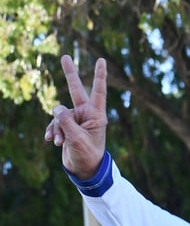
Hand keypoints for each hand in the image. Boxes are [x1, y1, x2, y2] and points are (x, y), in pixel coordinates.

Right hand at [44, 55, 107, 179]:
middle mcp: (87, 114)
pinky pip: (55, 122)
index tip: (101, 60)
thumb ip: (66, 121)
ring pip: (59, 114)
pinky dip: (53, 131)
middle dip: (70, 74)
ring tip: (59, 141)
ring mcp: (76, 119)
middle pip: (76, 90)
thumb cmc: (87, 155)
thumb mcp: (76, 138)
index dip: (99, 76)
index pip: (98, 92)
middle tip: (64, 56)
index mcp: (96, 115)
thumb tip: (56, 107)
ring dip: (57, 127)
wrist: (84, 170)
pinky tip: (52, 141)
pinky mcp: (67, 126)